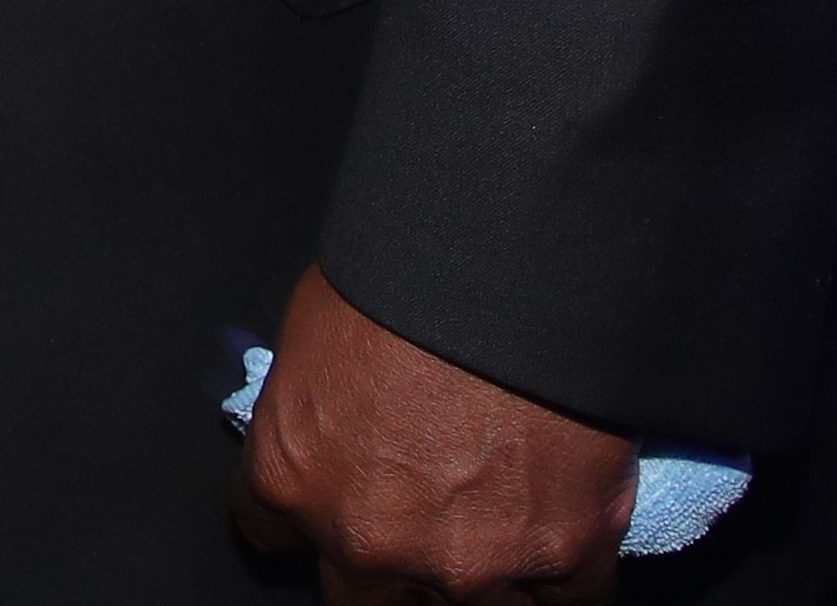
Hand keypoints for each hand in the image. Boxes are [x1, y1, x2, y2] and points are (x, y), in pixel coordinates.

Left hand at [233, 266, 633, 604]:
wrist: (515, 265)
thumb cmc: (404, 276)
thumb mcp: (316, 330)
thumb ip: (312, 406)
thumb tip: (331, 417)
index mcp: (293, 478)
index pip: (270, 533)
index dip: (306, 515)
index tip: (330, 499)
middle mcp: (369, 539)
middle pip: (363, 596)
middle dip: (384, 561)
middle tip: (413, 514)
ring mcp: (467, 562)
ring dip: (471, 573)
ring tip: (488, 522)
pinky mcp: (561, 558)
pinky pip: (566, 598)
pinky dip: (560, 570)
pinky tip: (555, 526)